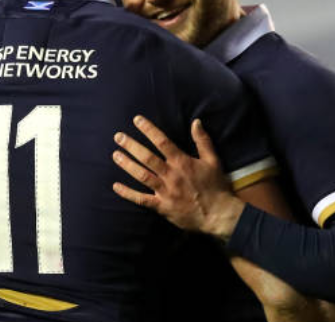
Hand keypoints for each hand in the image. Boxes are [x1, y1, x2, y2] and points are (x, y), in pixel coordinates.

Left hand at [112, 115, 244, 239]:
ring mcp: (165, 191)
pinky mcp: (162, 207)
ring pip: (142, 176)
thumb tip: (196, 122)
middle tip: (118, 137)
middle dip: (132, 146)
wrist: (219, 214)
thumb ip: (203, 141)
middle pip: (147, 157)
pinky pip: (142, 199)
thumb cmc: (216, 186)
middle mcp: (171, 175)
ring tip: (115, 155)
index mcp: (182, 162)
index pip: (162, 142)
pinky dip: (128, 193)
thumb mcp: (213, 160)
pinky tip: (116, 186)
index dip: (149, 130)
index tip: (137, 120)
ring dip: (127, 165)